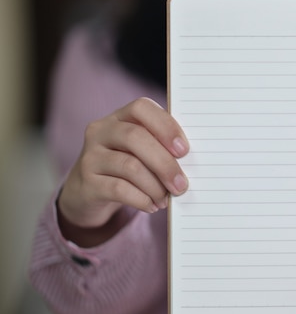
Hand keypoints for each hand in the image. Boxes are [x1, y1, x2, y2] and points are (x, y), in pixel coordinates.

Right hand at [58, 97, 188, 243]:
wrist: (88, 190)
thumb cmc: (127, 166)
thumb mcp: (141, 151)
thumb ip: (162, 148)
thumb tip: (191, 163)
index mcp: (120, 117)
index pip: (141, 107)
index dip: (165, 126)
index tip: (184, 150)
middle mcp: (101, 131)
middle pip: (135, 138)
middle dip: (165, 164)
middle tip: (181, 185)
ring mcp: (90, 156)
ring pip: (130, 166)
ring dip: (156, 187)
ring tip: (166, 199)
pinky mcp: (87, 183)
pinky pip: (120, 189)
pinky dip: (142, 199)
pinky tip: (152, 205)